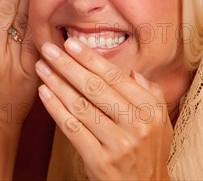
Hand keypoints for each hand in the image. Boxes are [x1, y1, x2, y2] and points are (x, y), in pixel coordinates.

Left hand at [36, 38, 172, 179]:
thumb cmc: (149, 153)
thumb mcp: (160, 122)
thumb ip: (150, 94)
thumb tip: (132, 72)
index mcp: (150, 110)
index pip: (115, 77)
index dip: (90, 58)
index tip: (71, 43)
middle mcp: (136, 124)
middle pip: (94, 87)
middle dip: (68, 65)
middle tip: (48, 49)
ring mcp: (118, 143)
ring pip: (80, 105)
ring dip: (57, 83)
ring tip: (42, 67)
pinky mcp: (99, 160)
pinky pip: (72, 128)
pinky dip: (55, 108)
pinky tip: (44, 93)